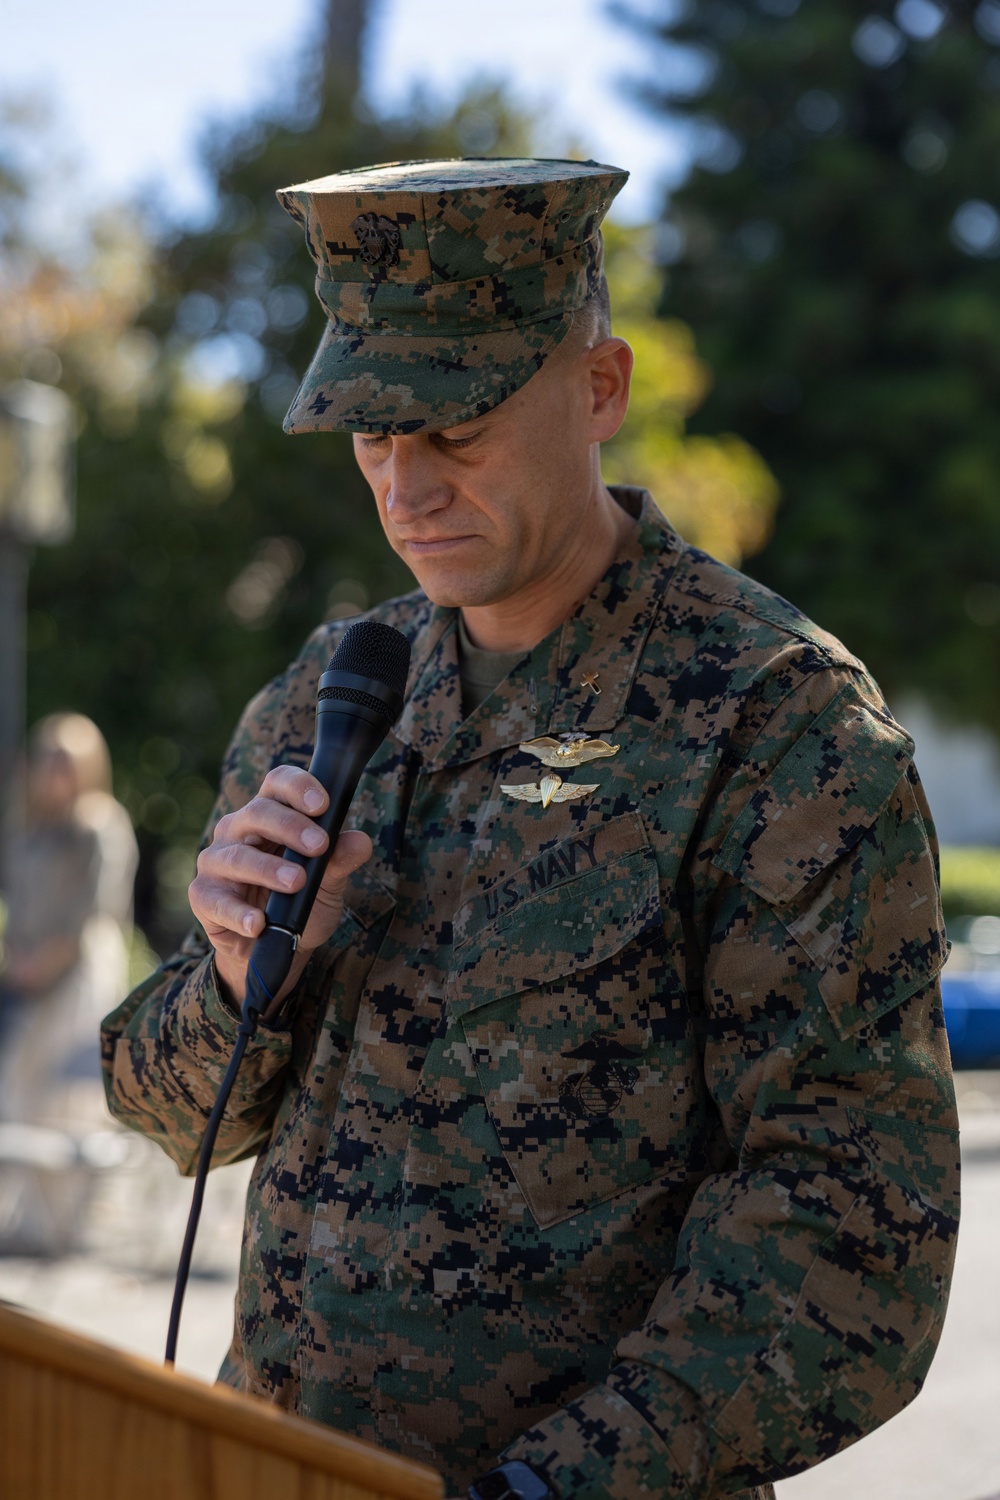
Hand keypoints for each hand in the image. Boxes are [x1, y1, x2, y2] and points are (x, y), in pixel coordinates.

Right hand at [188, 764, 371, 1009]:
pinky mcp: (203, 896)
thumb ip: (340, 861)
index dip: (298, 787)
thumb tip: (362, 842)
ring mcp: (216, 862)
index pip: (277, 784)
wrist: (278, 947)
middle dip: (290, 826)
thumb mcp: (328, 883)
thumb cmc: (300, 901)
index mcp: (269, 815)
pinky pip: (217, 901)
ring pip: (237, 856)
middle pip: (257, 812)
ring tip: (297, 882)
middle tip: (319, 845)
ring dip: (268, 868)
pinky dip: (238, 913)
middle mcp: (237, 830)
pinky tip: (258, 923)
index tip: (323, 804)